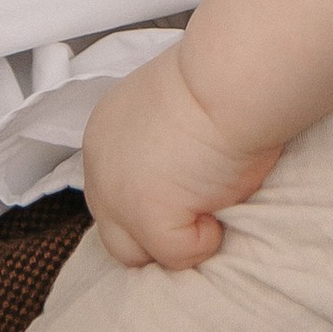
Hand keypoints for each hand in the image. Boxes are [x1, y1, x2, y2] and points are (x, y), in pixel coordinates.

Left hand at [80, 45, 279, 270]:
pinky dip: (206, 239)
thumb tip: (182, 178)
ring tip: (211, 206)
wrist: (232, 77)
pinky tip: (223, 203)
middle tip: (197, 209)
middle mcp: (100, 166)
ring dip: (174, 239)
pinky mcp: (146, 216)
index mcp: (106, 134)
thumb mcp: (175, 109)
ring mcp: (118, 196)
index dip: (149, 197)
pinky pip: (177, 254)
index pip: (111, 190)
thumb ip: (161, 145)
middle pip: (114, 227)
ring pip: (134, 252)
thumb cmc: (221, 81)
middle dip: (154, 227)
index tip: (182, 189)